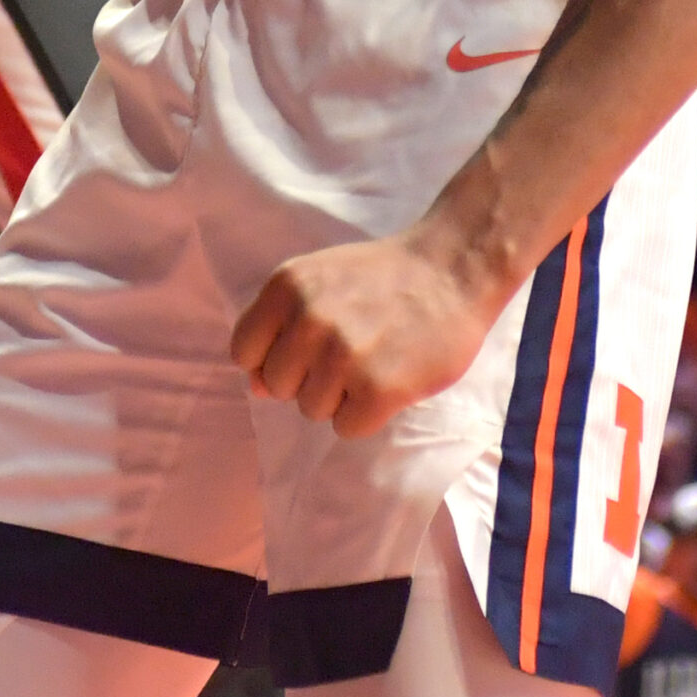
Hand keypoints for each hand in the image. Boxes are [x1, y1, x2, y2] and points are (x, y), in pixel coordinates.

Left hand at [229, 230, 499, 437]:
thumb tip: (254, 386)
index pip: (244, 352)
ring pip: (312, 410)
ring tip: (373, 361)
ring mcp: (344, 356)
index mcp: (286, 287)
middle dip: (307, 379)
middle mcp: (309, 319)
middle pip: (277, 387)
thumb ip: (281, 326)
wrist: (452, 268)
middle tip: (349, 351)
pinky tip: (389, 379)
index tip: (304, 349)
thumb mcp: (320, 282)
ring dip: (340, 396)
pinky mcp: (379, 388)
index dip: (271, 358)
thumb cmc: (383, 276)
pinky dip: (368, 413)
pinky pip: (347, 427)